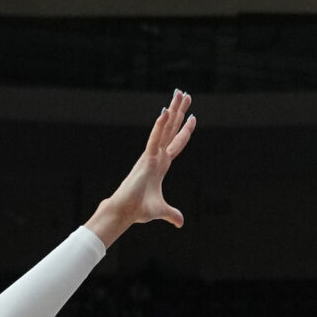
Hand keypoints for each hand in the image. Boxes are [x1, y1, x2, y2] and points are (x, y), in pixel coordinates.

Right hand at [89, 90, 195, 243]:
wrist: (124, 212)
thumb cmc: (138, 209)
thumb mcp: (161, 210)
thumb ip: (172, 214)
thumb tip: (181, 223)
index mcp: (161, 165)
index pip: (176, 143)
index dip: (184, 131)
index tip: (192, 117)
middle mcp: (157, 156)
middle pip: (171, 129)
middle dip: (179, 112)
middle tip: (185, 94)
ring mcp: (151, 155)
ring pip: (165, 128)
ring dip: (173, 110)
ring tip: (179, 93)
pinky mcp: (146, 159)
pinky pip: (155, 139)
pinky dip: (160, 125)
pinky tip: (166, 111)